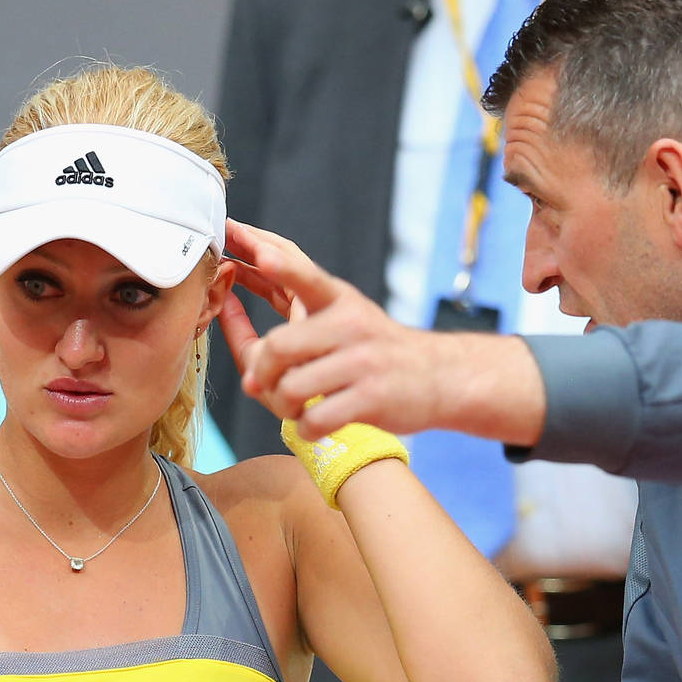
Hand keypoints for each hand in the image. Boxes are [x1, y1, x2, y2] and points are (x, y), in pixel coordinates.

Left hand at [216, 219, 545, 444]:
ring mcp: (363, 362)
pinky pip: (315, 420)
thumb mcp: (345, 317)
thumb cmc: (377, 350)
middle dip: (261, 372)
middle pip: (278, 347)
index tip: (259, 253)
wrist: (440, 376)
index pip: (306, 276)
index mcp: (340, 300)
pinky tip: (317, 423)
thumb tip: (242, 353)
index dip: (281, 265)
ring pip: (291, 389)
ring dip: (283, 407)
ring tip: (296, 407)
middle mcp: (352, 325)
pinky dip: (307, 428)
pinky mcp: (372, 398)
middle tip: (263, 384)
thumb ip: (294, 321)